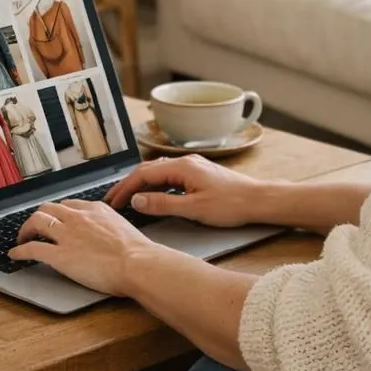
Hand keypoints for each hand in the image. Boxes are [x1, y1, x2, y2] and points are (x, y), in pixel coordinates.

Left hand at [8, 199, 155, 295]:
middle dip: (38, 216)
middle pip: (48, 208)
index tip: (56, 218)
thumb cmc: (137, 252)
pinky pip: (32, 249)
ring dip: (25, 230)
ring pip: (36, 222)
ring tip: (22, 238)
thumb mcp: (123, 228)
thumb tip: (108, 234)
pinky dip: (20, 251)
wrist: (136, 263)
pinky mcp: (59, 255)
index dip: (58, 212)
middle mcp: (77, 218)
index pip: (69, 205)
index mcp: (95, 209)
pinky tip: (15, 254)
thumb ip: (109, 226)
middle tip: (34, 227)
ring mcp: (66, 235)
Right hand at [103, 155, 264, 228]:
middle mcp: (185, 161)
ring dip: (141, 183)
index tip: (112, 201)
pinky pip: (169, 175)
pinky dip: (155, 184)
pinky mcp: (198, 173)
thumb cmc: (231, 205)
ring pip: (158, 171)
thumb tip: (137, 201)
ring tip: (127, 198)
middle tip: (113, 199)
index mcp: (181, 167)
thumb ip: (162, 204)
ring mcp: (192, 166)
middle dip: (128, 184)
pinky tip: (152, 195)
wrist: (258, 200)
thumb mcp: (193, 209)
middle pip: (147, 169)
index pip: (143, 174)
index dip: (125, 188)